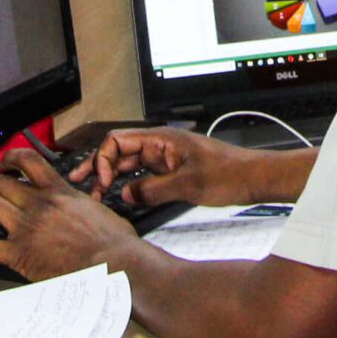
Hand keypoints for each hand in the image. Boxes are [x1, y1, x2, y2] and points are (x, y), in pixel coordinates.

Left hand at [0, 149, 139, 279]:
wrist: (115, 264)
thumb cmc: (115, 243)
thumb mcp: (99, 210)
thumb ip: (82, 204)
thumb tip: (84, 208)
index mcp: (60, 191)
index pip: (28, 162)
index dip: (10, 159)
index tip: (4, 164)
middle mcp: (39, 204)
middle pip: (1, 184)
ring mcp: (26, 227)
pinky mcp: (19, 253)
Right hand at [71, 127, 279, 209]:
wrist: (255, 178)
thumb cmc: (231, 173)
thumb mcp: (188, 185)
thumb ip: (153, 190)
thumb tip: (127, 195)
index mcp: (162, 139)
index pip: (118, 141)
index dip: (103, 160)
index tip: (102, 181)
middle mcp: (161, 146)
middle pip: (119, 152)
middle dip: (99, 168)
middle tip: (81, 185)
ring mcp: (166, 159)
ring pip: (130, 165)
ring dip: (113, 179)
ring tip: (97, 195)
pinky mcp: (173, 172)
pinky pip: (144, 176)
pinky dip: (131, 186)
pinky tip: (123, 198)